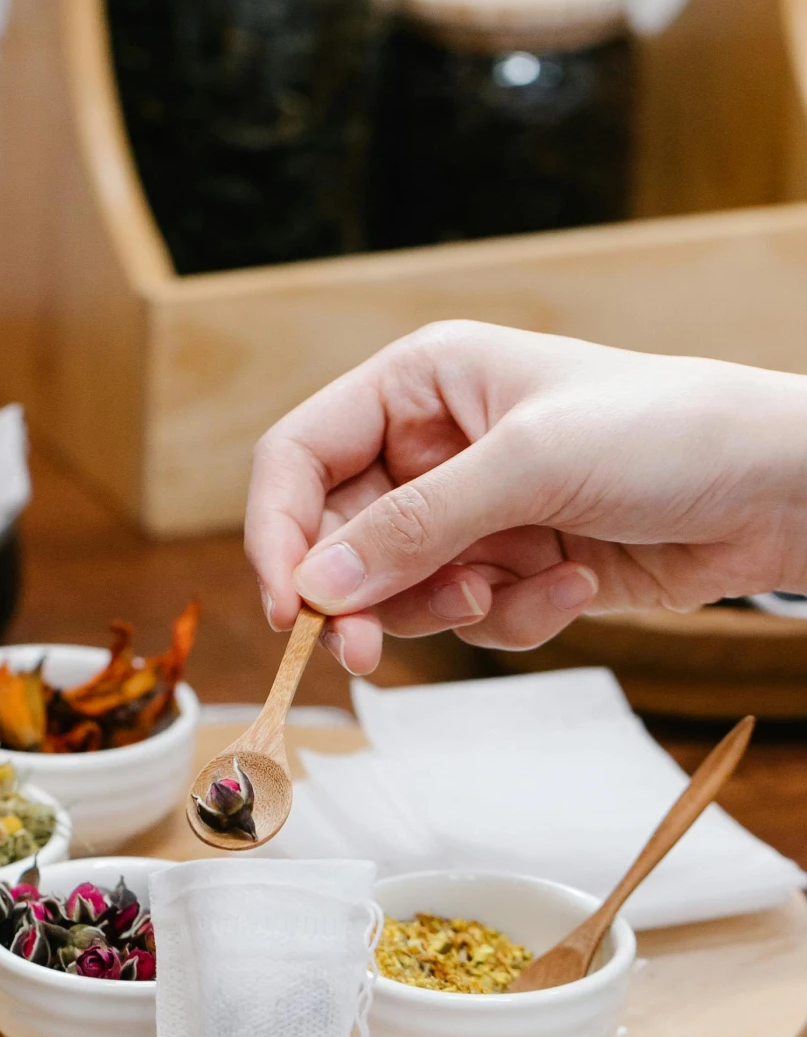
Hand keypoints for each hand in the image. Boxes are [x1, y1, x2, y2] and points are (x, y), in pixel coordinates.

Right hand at [244, 320, 806, 672]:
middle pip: (337, 539)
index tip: (285, 608)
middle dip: (361, 596)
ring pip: (399, 590)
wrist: (779, 488)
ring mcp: (473, 509)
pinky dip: (516, 614)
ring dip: (449, 607)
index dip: (278, 532)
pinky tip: (577, 581)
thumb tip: (314, 589)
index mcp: (419, 383)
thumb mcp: (527, 466)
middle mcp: (433, 444)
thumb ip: (411, 528)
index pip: (299, 458)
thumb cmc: (668, 432)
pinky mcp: (513, 564)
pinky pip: (469, 616)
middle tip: (363, 653)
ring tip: (507, 589)